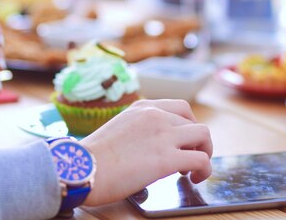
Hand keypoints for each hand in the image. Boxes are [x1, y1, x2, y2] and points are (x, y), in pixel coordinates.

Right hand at [81, 99, 212, 205]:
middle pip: (194, 123)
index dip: (189, 125)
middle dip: (197, 142)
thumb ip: (140, 130)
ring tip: (195, 169)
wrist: (79, 168)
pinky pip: (201, 159)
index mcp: (143, 107)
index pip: (181, 107)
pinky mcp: (167, 159)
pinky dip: (204, 169)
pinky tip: (193, 178)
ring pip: (203, 136)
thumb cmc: (92, 157)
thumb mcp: (119, 128)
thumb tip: (153, 146)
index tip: (185, 140)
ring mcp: (164, 135)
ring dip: (205, 152)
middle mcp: (157, 116)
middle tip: (190, 158)